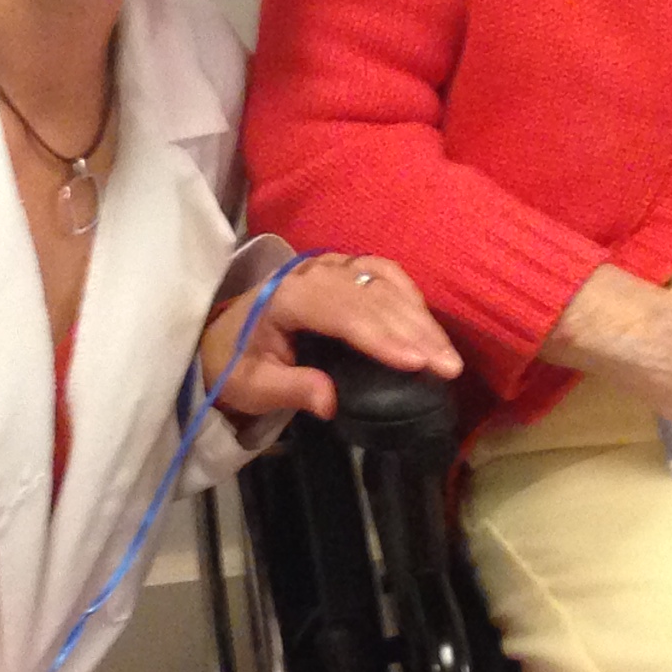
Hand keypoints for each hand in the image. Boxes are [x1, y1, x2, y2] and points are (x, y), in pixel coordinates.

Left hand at [202, 253, 462, 422]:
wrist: (223, 336)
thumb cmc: (236, 363)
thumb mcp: (251, 386)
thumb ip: (290, 389)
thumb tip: (329, 403)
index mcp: (285, 297)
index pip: (342, 312)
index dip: (382, 336)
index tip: (417, 363)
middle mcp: (311, 274)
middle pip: (372, 297)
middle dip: (414, 332)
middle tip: (448, 367)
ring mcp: (329, 268)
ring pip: (384, 283)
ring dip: (420, 318)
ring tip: (447, 354)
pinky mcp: (342, 271)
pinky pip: (384, 274)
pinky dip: (411, 298)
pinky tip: (430, 325)